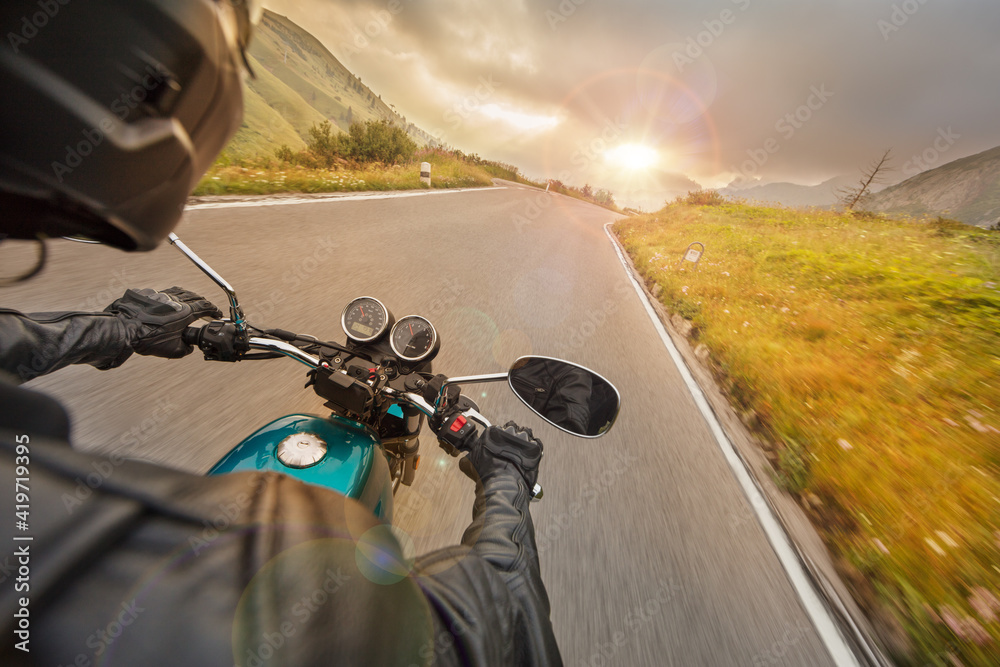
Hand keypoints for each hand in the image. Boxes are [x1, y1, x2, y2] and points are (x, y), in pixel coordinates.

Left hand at [105, 287, 221, 357]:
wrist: (123, 329)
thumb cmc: (146, 338)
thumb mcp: (172, 350)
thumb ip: (186, 348)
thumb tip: (188, 347)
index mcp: (184, 312)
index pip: (205, 307)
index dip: (213, 310)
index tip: (216, 313)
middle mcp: (174, 300)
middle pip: (194, 296)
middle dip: (202, 302)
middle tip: (205, 308)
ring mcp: (159, 295)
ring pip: (178, 291)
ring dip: (186, 296)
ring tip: (188, 301)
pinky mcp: (146, 294)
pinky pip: (161, 293)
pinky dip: (167, 298)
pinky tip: (165, 304)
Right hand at [461, 421, 543, 488]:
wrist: (502, 486)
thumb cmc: (487, 475)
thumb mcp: (468, 464)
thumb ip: (468, 456)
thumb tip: (466, 457)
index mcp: (494, 432)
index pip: (498, 428)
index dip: (499, 437)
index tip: (499, 444)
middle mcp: (509, 432)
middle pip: (512, 428)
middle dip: (511, 436)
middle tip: (509, 447)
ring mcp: (523, 440)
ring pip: (526, 433)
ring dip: (524, 440)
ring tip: (520, 451)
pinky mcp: (534, 449)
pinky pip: (537, 443)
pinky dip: (534, 448)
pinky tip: (529, 455)